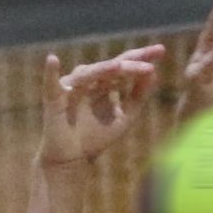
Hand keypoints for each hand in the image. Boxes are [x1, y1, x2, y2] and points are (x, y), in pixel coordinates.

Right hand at [38, 47, 165, 168]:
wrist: (72, 160)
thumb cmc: (95, 138)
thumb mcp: (124, 118)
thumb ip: (138, 96)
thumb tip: (154, 72)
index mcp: (104, 83)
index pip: (124, 66)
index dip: (141, 58)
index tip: (161, 51)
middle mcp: (88, 81)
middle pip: (109, 66)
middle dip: (129, 62)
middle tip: (148, 61)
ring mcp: (71, 88)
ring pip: (89, 74)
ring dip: (103, 69)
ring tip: (119, 66)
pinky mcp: (54, 100)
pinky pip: (51, 84)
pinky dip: (50, 72)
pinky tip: (52, 60)